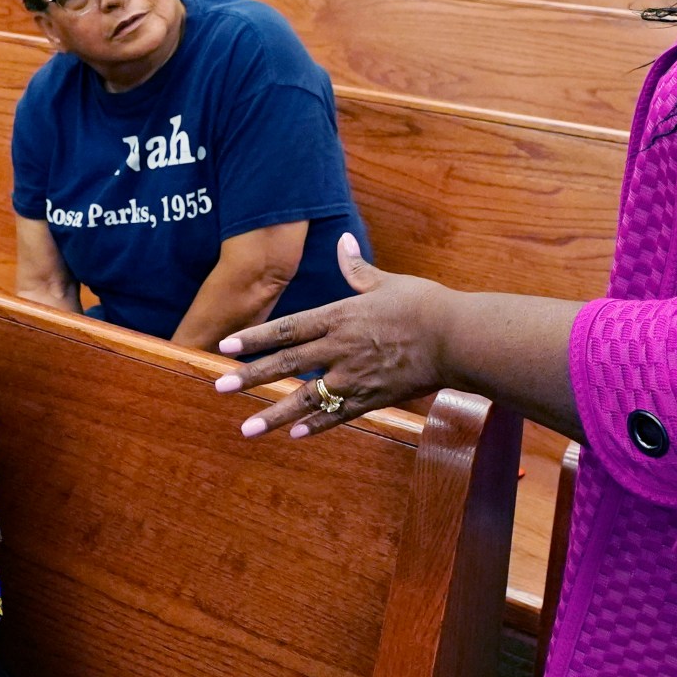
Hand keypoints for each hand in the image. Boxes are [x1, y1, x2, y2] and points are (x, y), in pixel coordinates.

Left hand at [214, 233, 455, 438]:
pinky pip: (339, 414)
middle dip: (250, 377)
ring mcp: (355, 376)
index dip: (255, 338)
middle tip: (219, 388)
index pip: (287, 328)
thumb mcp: (386, 282)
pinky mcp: (374, 397)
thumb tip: (341, 241)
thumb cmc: (424, 304)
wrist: (457, 337)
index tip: (226, 347)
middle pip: (286, 364)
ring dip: (274, 414)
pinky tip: (295, 435)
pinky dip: (316, 425)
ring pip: (306, 398)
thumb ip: (357, 268)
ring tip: (246, 429)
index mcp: (340, 316)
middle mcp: (340, 348)